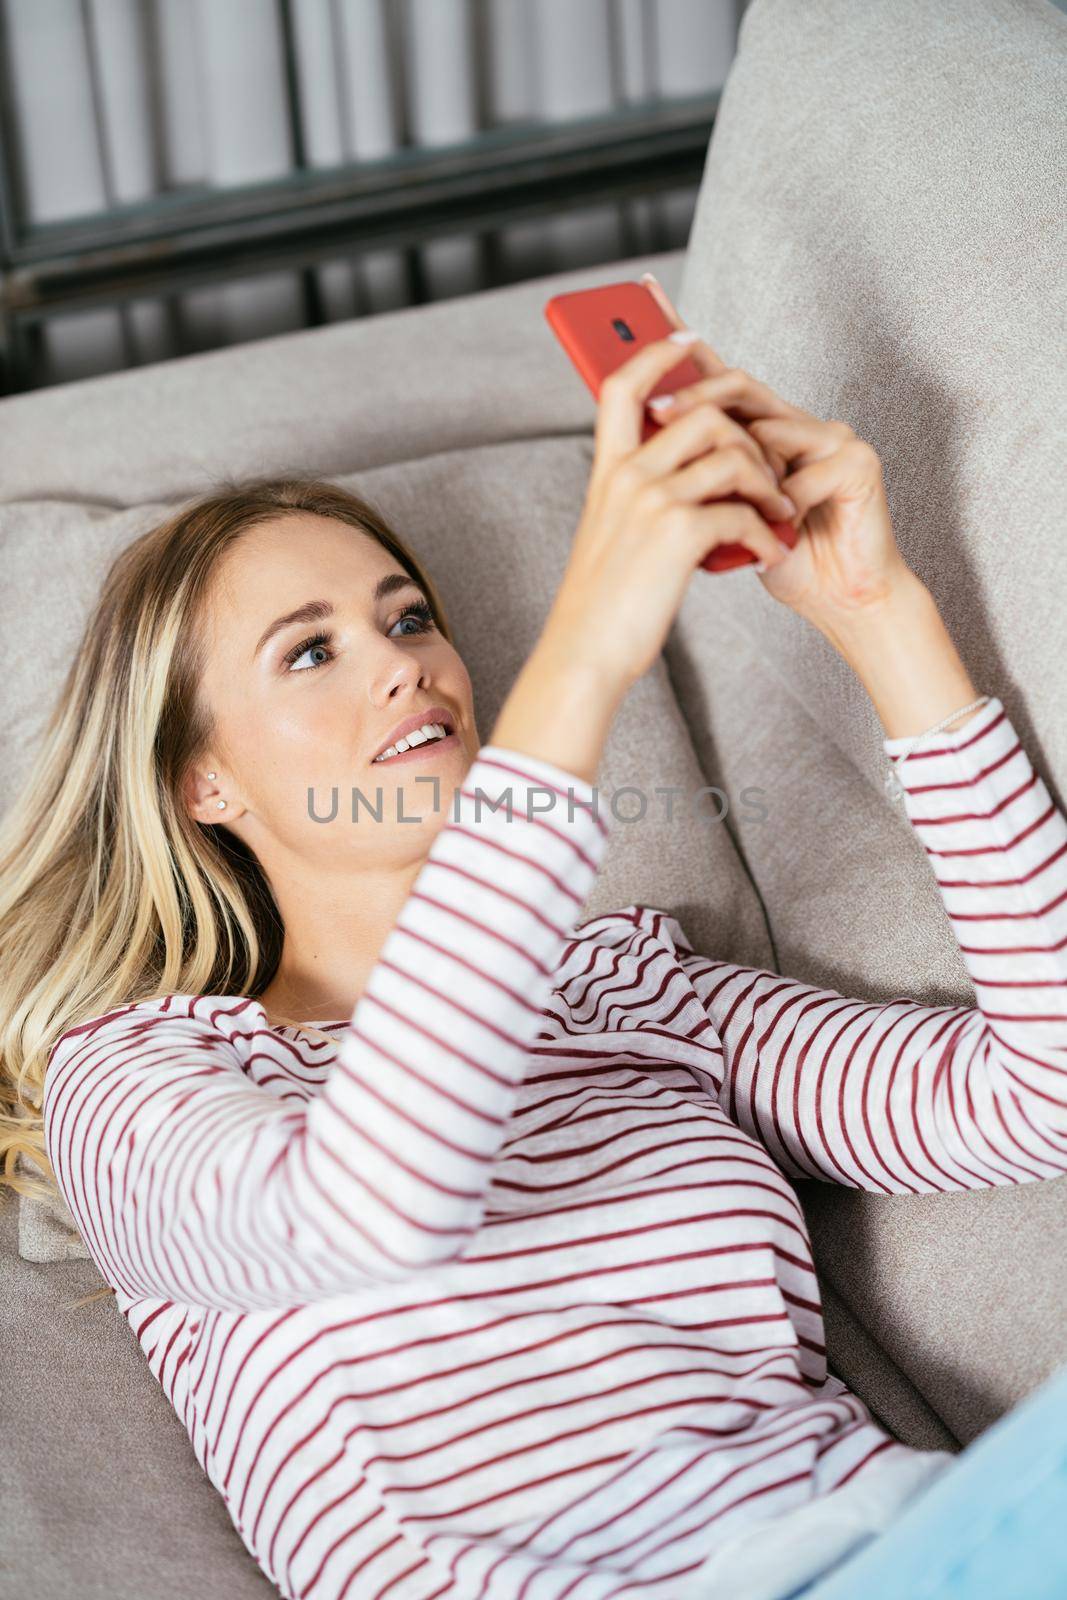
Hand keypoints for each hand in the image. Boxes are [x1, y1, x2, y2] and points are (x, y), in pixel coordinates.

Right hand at [544, 330, 799, 693]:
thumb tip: (676, 481)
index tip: (687, 336)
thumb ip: (634, 499)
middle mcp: (626, 476)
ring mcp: (651, 501)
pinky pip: (743, 510)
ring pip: (731, 454)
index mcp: (607, 473)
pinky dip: (767, 532)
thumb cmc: (600, 605)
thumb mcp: (610, 537)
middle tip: (770, 471)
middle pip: (700, 413)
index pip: (625, 386)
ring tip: (780, 513)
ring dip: (768, 482)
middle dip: (748, 436)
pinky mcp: (678, 533)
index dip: (656, 352)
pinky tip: (769, 553)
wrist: (585, 653)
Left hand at [639, 273, 915, 624]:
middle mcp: (798, 422)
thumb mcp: (722, 512)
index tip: (642, 303)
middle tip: (657, 411)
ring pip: (766, 429)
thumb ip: (696, 470)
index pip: (716, 374)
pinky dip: (777, 506)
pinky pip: (800, 472)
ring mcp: (832, 437)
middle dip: (693, 398)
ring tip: (718, 500)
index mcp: (763, 428)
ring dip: (737, 472)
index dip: (682, 342)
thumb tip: (641, 437)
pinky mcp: (858, 462)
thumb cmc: (782, 558)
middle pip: (737, 386)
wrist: (841, 602)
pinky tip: (773, 532)